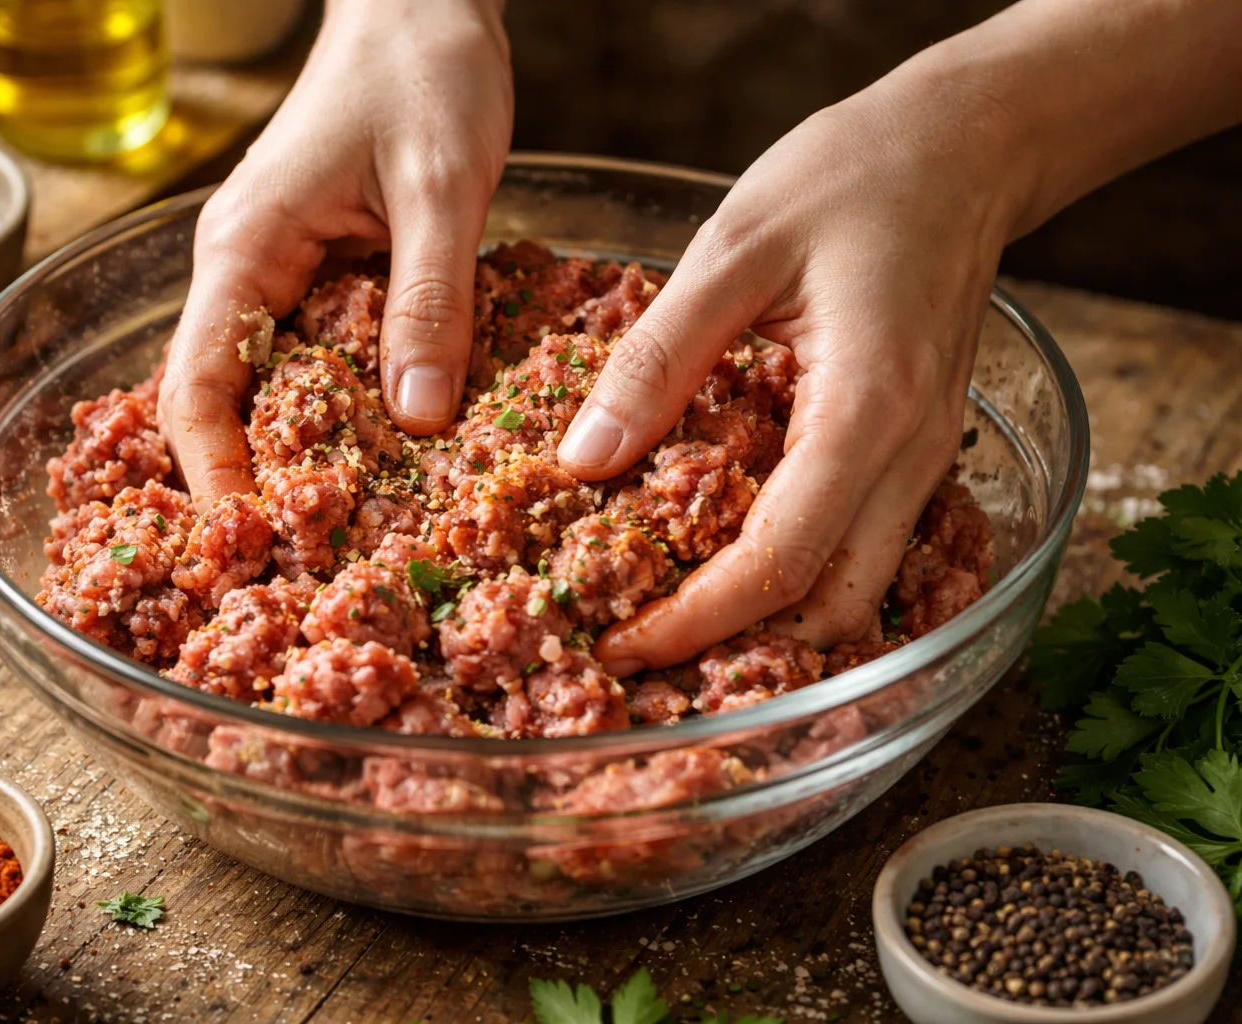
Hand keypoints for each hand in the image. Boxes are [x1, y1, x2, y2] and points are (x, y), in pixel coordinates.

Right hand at [160, 0, 511, 503]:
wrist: (422, 2)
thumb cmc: (423, 71)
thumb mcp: (441, 185)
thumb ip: (429, 298)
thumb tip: (418, 419)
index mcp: (243, 248)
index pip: (194, 388)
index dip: (214, 475)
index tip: (254, 544)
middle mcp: (244, 270)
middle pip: (217, 403)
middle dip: (253, 484)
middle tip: (310, 564)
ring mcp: (280, 273)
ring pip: (267, 389)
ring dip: (300, 458)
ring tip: (352, 535)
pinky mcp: (322, 274)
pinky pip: (316, 360)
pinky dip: (342, 413)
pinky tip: (390, 455)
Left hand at [563, 74, 1023, 672]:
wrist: (964, 146)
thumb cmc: (851, 178)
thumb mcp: (733, 250)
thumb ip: (658, 359)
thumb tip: (585, 460)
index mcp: (866, 409)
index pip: (780, 562)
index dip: (696, 619)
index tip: (620, 642)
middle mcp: (911, 456)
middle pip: (832, 608)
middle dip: (736, 648)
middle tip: (636, 641)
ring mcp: (925, 459)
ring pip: (856, 589)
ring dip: (770, 620)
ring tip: (672, 611)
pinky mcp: (916, 450)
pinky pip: (862, 545)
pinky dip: (799, 576)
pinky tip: (726, 556)